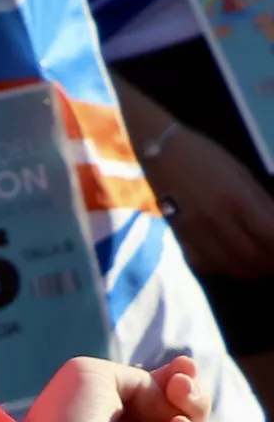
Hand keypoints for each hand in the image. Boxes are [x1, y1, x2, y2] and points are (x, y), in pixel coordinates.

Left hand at [28, 353, 221, 421]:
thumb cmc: (64, 421)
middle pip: (193, 420)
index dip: (185, 382)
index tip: (183, 370)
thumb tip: (169, 401)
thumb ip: (140, 379)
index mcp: (123, 417)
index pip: (171, 398)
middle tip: (180, 394)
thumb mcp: (94, 376)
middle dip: (197, 401)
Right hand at [147, 116, 273, 279]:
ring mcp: (195, 231)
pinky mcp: (179, 236)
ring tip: (257, 264)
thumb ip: (262, 203)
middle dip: (269, 263)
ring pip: (228, 266)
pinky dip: (222, 267)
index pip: (271, 236)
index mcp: (237, 198)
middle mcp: (215, 219)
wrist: (159, 152)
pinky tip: (229, 260)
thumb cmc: (206, 157)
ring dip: (248, 270)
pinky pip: (204, 263)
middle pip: (251, 257)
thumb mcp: (242, 174)